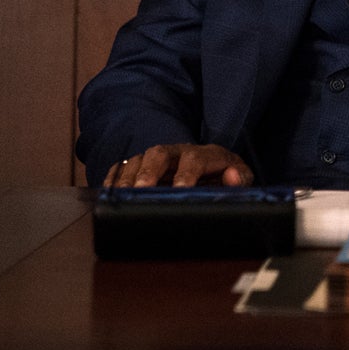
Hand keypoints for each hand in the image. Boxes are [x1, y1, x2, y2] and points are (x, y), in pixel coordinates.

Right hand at [105, 143, 252, 187]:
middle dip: (149, 171)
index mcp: (204, 154)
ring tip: (121, 197)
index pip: (194, 159)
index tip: (181, 190)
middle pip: (159, 153)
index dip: (187, 174)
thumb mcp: (239, 179)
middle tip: (141, 190)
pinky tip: (108, 193)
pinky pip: (121, 168)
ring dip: (128, 178)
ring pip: (138, 160)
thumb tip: (232, 176)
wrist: (213, 172)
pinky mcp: (139, 167)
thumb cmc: (224, 178)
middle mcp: (177, 152)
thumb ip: (240, 179)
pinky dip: (113, 179)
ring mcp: (156, 159)